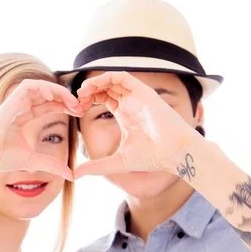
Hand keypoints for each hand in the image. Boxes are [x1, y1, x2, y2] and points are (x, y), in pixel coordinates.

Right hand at [0, 79, 81, 179]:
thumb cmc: (2, 159)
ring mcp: (14, 104)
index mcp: (24, 118)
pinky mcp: (9, 103)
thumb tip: (72, 176)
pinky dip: (41, 87)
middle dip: (65, 97)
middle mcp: (20, 108)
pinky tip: (53, 96)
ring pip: (39, 86)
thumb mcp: (34, 161)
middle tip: (80, 105)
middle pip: (46, 94)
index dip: (65, 106)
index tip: (79, 112)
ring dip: (56, 90)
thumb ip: (53, 165)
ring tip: (70, 100)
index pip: (48, 105)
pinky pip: (27, 86)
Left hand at [74, 71, 197, 178]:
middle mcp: (131, 104)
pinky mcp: (144, 92)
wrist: (174, 154)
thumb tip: (75, 174)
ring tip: (83, 92)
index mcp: (126, 116)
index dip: (89, 101)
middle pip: (106, 87)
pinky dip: (106, 77)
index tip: (77, 110)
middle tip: (77, 100)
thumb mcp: (117, 162)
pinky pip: (123, 77)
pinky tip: (94, 86)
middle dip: (89, 91)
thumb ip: (96, 166)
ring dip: (95, 82)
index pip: (105, 98)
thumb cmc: (152, 158)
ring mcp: (138, 97)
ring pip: (112, 80)